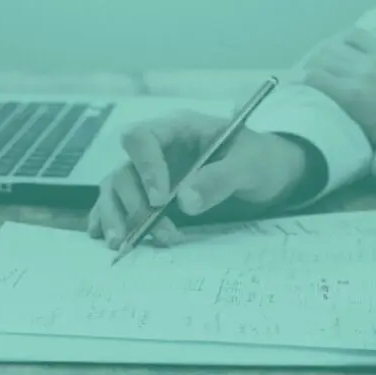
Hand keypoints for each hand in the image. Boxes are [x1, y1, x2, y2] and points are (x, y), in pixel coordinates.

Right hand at [88, 111, 309, 247]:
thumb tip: (184, 202)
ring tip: (122, 244)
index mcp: (178, 130)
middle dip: (135, 205)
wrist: (271, 176)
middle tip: (160, 234)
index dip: (145, 168)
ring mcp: (151, 174)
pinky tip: (104, 238)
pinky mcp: (150, 197)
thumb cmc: (262, 161)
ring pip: (115, 190)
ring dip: (117, 217)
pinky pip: (118, 205)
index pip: (142, 138)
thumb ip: (220, 179)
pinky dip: (108, 220)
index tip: (160, 199)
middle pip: (124, 170)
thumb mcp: (251, 165)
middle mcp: (158, 151)